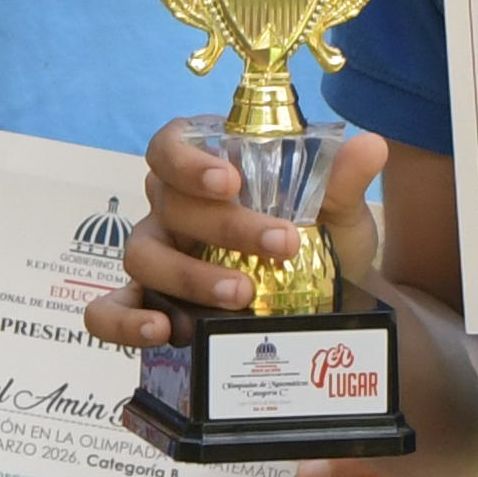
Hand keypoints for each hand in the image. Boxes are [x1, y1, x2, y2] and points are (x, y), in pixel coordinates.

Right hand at [88, 118, 386, 346]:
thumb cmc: (318, 241)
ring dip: (188, 276)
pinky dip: (124, 321)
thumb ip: (342, 182)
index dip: (187, 160)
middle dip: (223, 226)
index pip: (169, 145)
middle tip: (280, 246)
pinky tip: (162, 331)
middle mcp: (170, 209)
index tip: (229, 180)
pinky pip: (106, 312)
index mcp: (205, 169)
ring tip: (241, 297)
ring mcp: (155, 259)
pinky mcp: (146, 307)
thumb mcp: (337, 213)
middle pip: (168, 204)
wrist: (327, 304)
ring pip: (142, 255)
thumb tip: (371, 145)